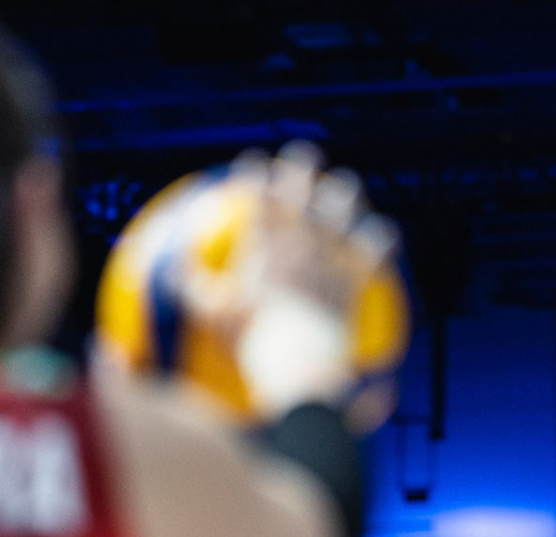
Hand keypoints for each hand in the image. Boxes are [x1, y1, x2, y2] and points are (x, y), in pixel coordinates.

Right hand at [186, 143, 398, 424]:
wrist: (297, 362)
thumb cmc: (249, 341)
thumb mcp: (209, 315)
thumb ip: (190, 286)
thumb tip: (171, 269)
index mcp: (263, 244)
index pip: (259, 197)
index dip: (256, 176)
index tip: (254, 163)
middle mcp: (298, 241)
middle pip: (302, 192)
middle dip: (302, 169)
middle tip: (303, 156)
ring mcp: (328, 257)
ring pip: (341, 211)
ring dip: (343, 195)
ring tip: (345, 186)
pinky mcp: (353, 279)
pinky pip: (373, 252)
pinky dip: (379, 239)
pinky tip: (385, 232)